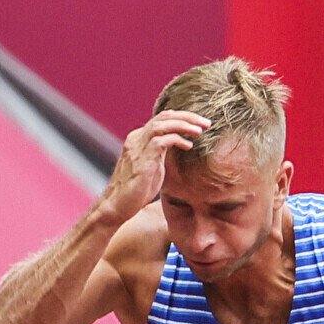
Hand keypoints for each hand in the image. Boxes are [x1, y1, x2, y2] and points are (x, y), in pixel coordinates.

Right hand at [99, 110, 215, 226]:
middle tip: (206, 122)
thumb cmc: (135, 191)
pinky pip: (161, 141)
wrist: (116, 207)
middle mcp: (137, 138)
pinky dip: (177, 140)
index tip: (200, 123)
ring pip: (162, 124)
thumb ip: (162, 154)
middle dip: (188, 117)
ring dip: (183, 124)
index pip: (162, 118)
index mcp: (139, 138)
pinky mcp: (142, 159)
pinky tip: (188, 146)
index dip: (182, 117)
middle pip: (164, 116)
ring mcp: (138, 148)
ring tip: (200, 130)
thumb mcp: (152, 167)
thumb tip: (180, 147)